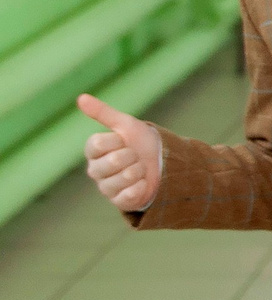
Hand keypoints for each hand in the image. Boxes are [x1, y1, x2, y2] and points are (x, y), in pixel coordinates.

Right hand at [78, 94, 161, 211]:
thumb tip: (81, 97)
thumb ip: (103, 113)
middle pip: (112, 161)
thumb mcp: (125, 124)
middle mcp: (95, 170)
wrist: (163, 161)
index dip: (117, 140)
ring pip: (123, 178)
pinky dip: (141, 186)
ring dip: (138, 171)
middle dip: (131, 156)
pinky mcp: (120, 202)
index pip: (98, 144)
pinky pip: (129, 195)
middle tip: (135, 156)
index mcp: (93, 151)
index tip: (125, 140)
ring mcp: (106, 187)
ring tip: (140, 168)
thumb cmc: (141, 141)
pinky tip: (142, 182)